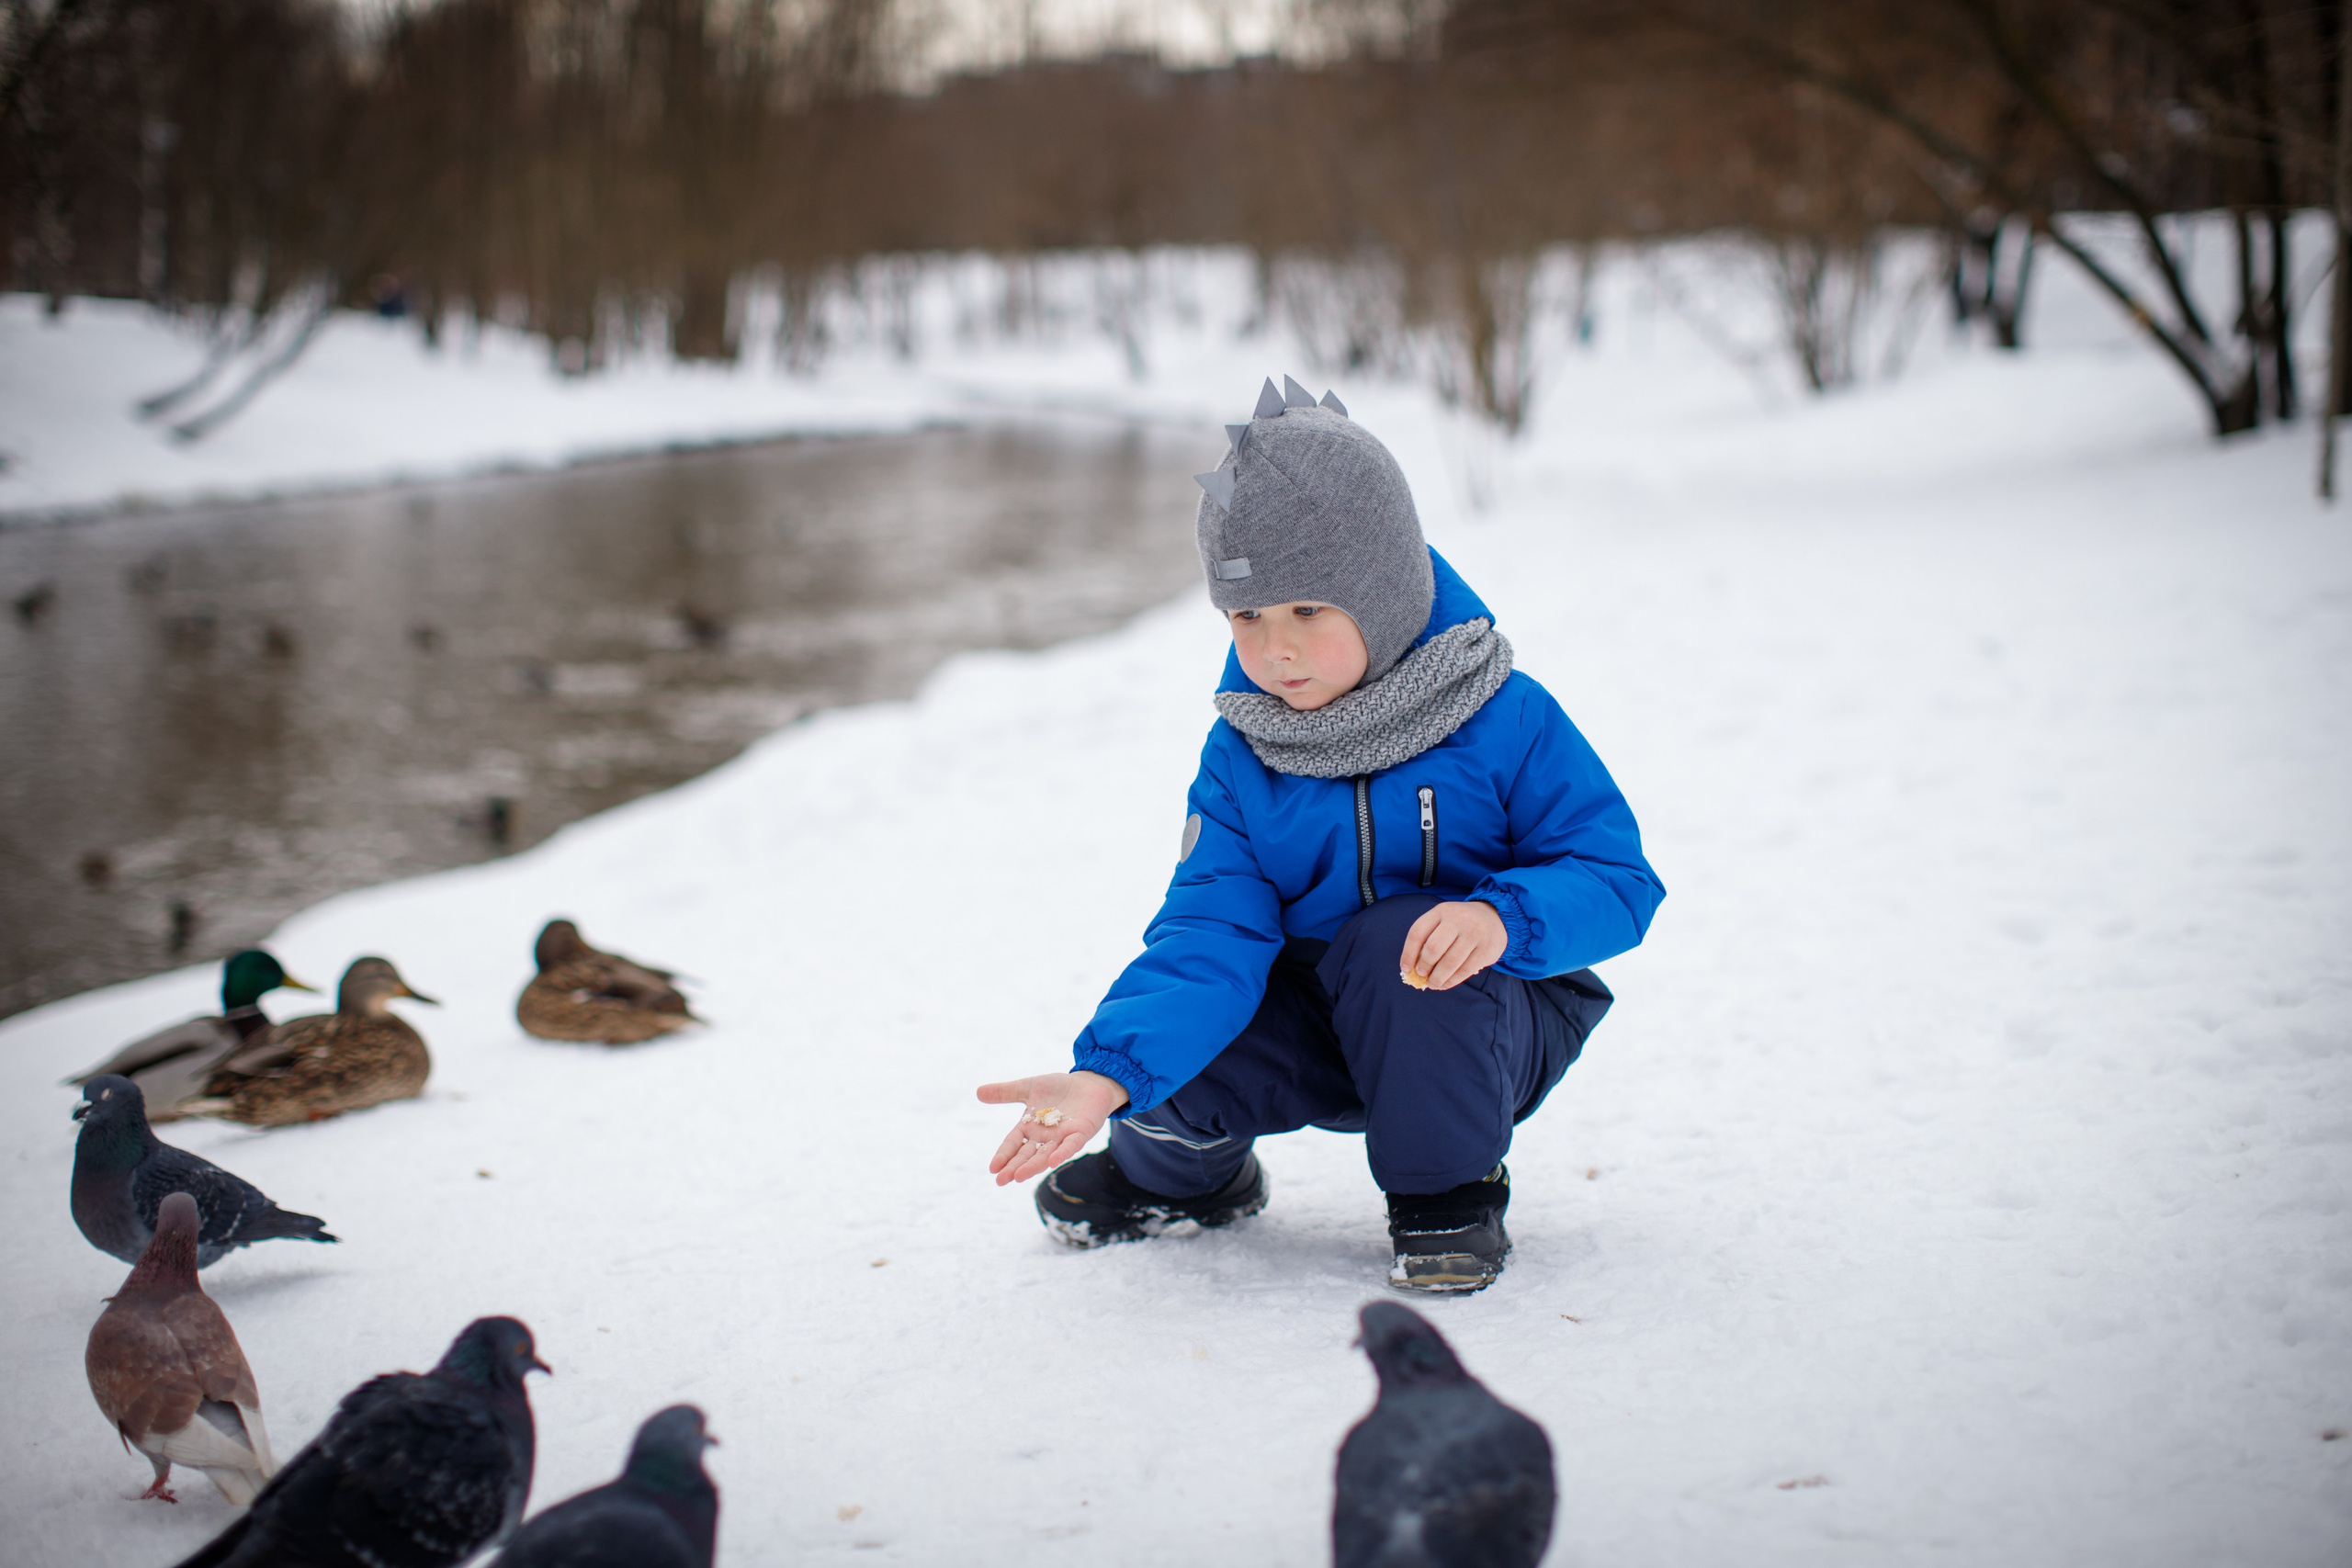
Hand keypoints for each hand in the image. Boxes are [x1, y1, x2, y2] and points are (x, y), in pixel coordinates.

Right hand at [976, 1070, 1129, 1186]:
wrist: (1088, 1083)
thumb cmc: (1058, 1088)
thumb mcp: (1029, 1087)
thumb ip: (1005, 1092)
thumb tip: (978, 1092)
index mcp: (1030, 1128)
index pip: (1013, 1144)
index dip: (1003, 1156)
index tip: (992, 1168)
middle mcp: (1044, 1137)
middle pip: (1026, 1155)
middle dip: (1014, 1167)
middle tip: (1001, 1180)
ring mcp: (1062, 1137)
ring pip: (1046, 1155)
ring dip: (1033, 1166)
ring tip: (1019, 1177)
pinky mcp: (1080, 1132)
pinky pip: (1071, 1145)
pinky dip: (1062, 1153)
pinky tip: (1053, 1162)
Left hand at [1400, 900, 1507, 990]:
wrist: (1496, 918)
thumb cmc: (1461, 925)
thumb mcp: (1444, 921)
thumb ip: (1428, 938)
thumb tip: (1413, 969)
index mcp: (1441, 911)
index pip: (1417, 933)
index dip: (1408, 954)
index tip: (1406, 969)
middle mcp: (1458, 920)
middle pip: (1433, 948)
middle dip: (1424, 966)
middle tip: (1422, 975)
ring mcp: (1474, 934)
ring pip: (1450, 962)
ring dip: (1437, 978)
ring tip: (1433, 984)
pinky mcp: (1486, 949)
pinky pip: (1465, 970)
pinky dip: (1452, 981)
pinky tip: (1445, 984)